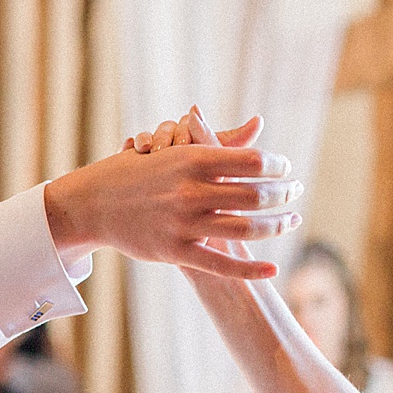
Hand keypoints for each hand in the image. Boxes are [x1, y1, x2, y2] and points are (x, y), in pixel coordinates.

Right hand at [47, 108, 299, 279]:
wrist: (95, 202)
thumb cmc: (142, 170)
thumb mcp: (177, 150)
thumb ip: (220, 142)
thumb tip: (259, 123)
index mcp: (192, 159)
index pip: (251, 161)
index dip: (277, 166)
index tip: (286, 169)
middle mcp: (190, 191)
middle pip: (254, 195)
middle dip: (283, 194)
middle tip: (297, 191)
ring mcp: (183, 223)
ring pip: (244, 228)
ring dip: (276, 225)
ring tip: (292, 220)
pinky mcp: (175, 251)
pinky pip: (222, 264)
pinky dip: (251, 269)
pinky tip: (274, 267)